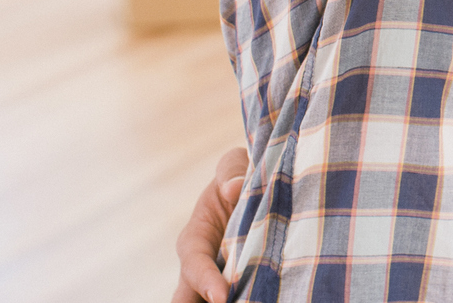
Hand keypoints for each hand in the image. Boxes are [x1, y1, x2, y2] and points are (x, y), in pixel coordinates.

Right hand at [171, 145, 247, 302]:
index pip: (194, 264)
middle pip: (190, 299)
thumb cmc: (241, 174)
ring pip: (212, 301)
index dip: (205, 282)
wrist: (261, 184)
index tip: (221, 297)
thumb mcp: (234, 164)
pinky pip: (245, 296)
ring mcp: (222, 279)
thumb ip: (231, 171)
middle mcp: (204, 265)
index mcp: (195, 238)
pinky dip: (252, 297)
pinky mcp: (244, 284)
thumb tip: (233, 188)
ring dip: (234, 302)